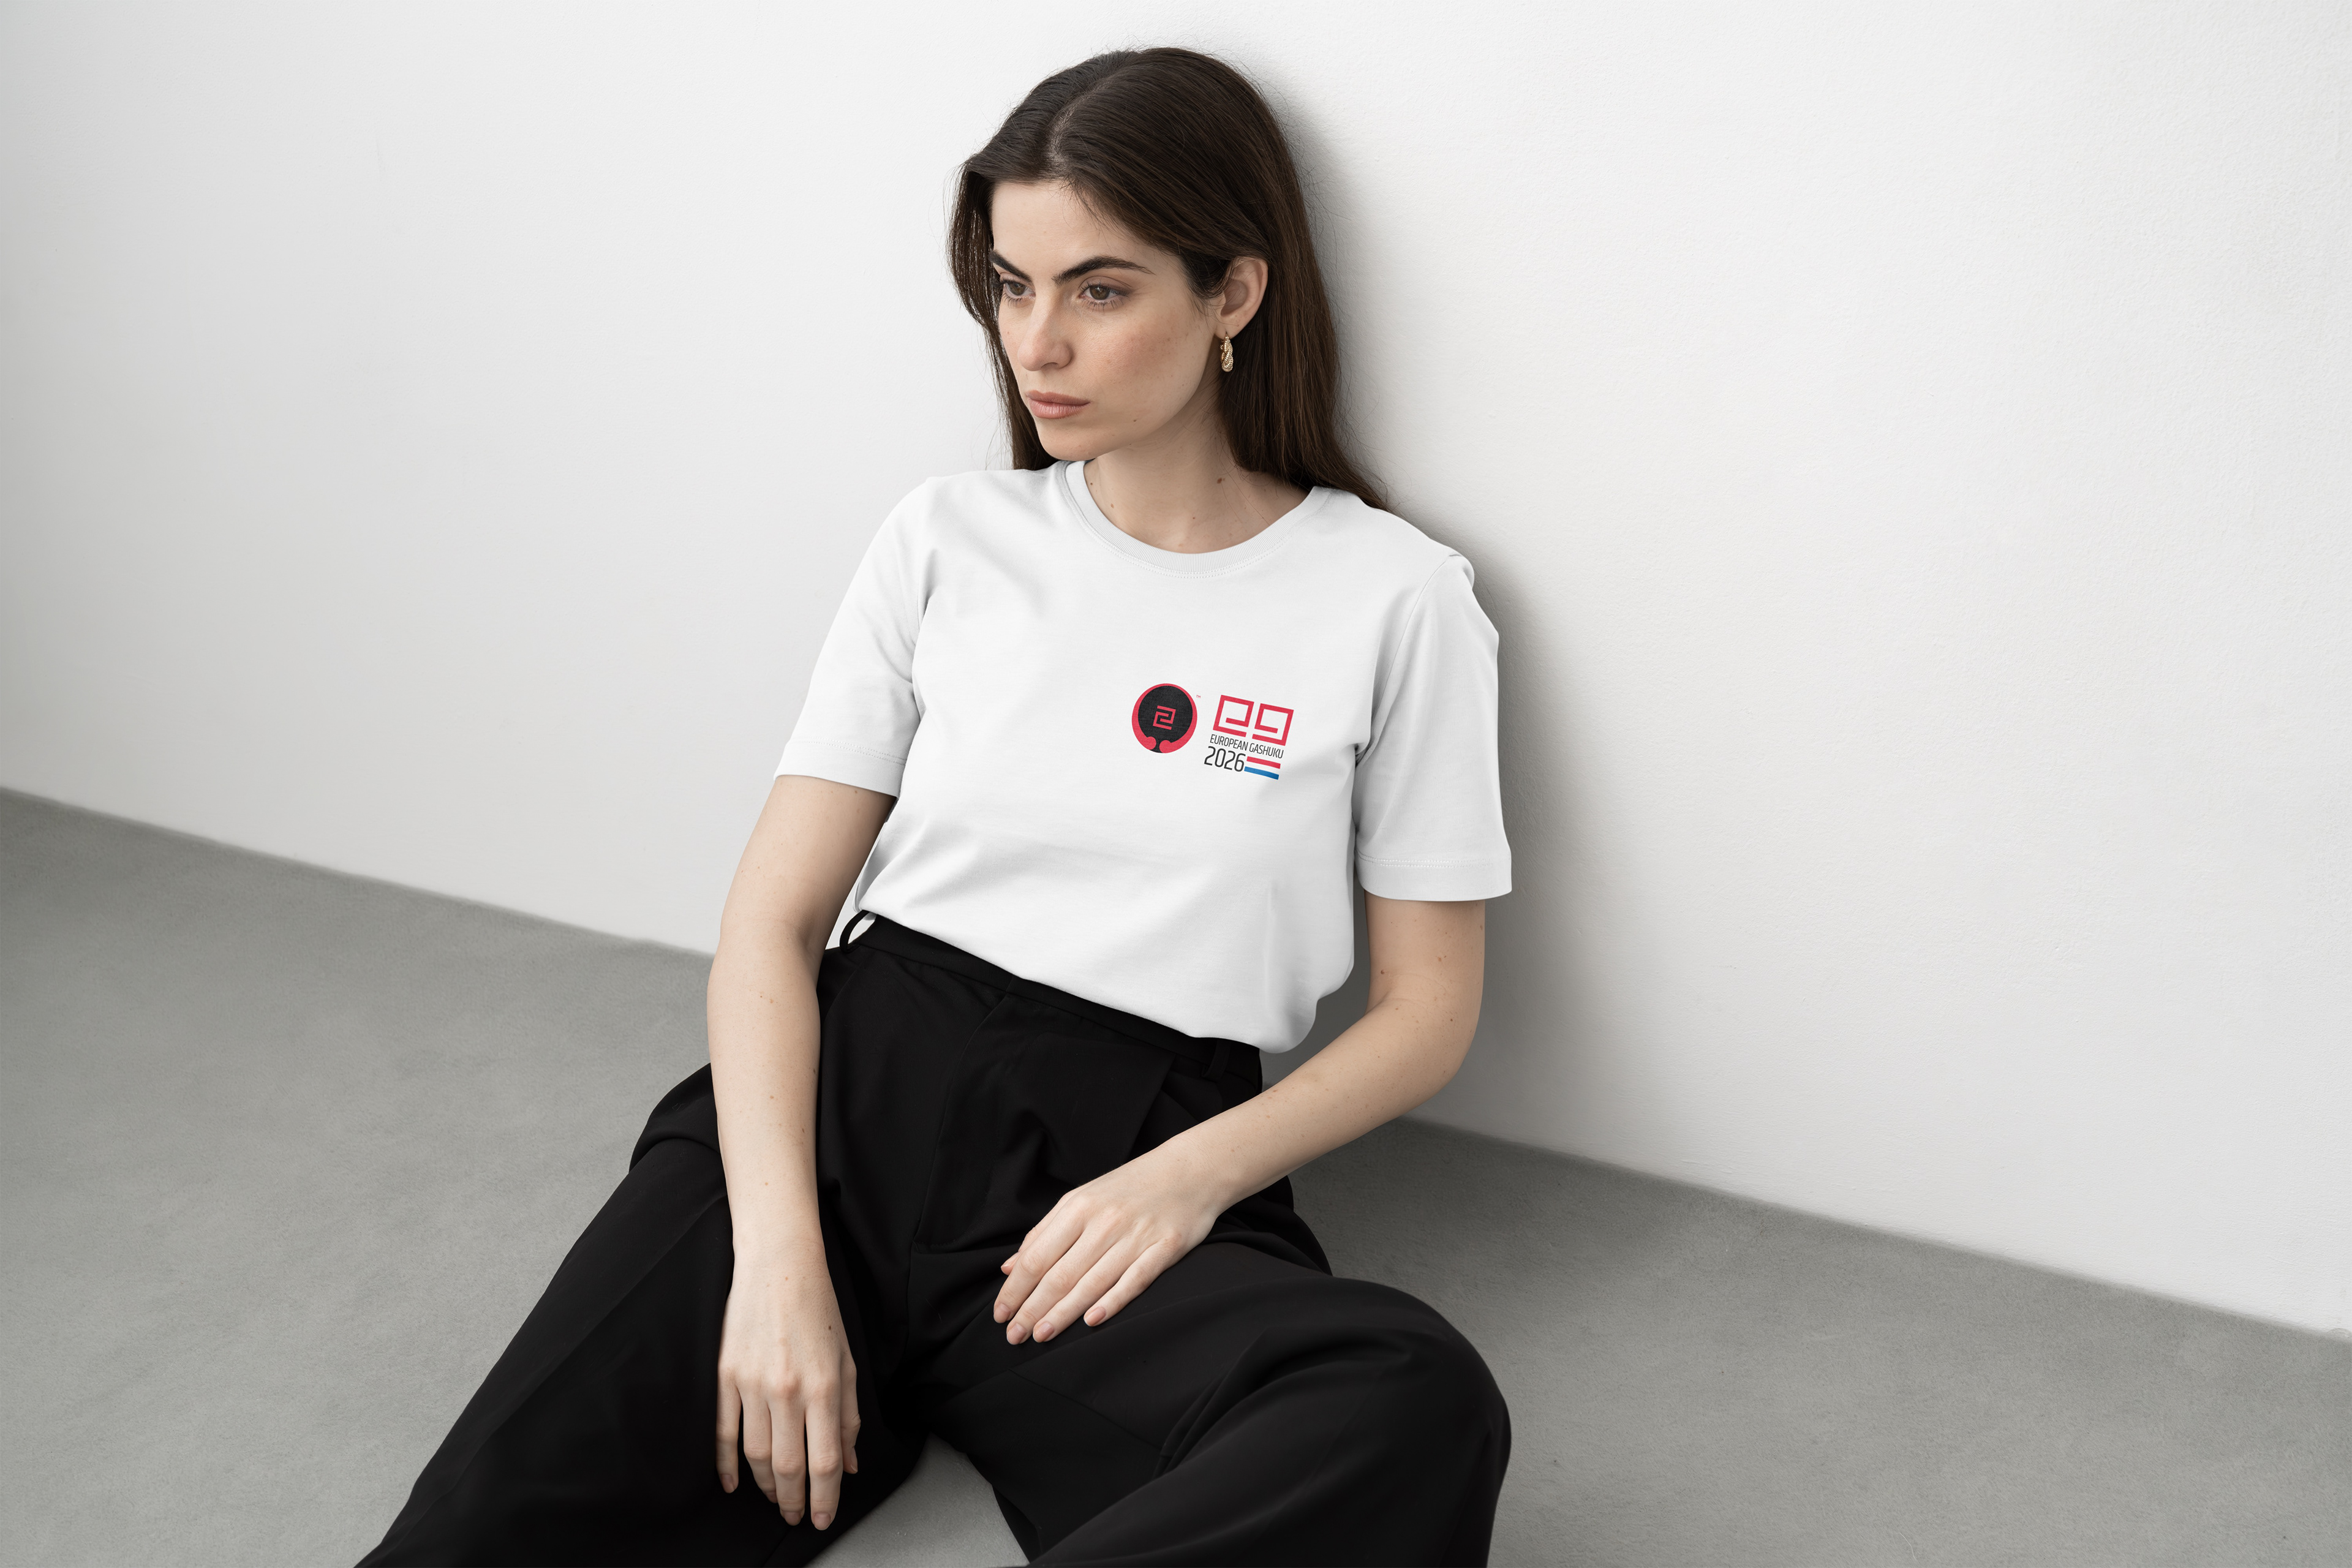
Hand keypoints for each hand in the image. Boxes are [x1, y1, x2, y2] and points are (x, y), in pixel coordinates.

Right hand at [715, 1248, 859, 1529]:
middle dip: (794, 1500)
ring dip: (765, 1486)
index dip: (824, 1498)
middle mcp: (787, 1390)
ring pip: (754, 1456)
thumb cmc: (819, 1311)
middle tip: (797, 1516)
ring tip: (776, 1498)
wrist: (778, 1268)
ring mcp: (751, 1384)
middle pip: (787, 1466)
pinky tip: (732, 1483)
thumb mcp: (847, 1361)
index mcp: (823, 1386)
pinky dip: (726, 1464)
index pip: (824, 1460)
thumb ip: (849, 1416)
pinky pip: (723, 1432)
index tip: (822, 1518)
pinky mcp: (726, 1376)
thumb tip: (848, 1464)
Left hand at [994, 1145, 1224, 1344]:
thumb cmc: (1131, 1187)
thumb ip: (1046, 1232)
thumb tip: (1010, 1268)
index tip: (1001, 1315)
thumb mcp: (1082, 1198)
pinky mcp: (1166, 1247)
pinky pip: (1135, 1279)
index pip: (1037, 1256)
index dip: (1016, 1289)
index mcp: (1078, 1207)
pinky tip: (1091, 1321)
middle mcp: (1104, 1221)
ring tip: (1041, 1335)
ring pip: (1092, 1282)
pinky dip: (1112, 1301)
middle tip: (1014, 1336)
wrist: (1192, 1168)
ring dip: (1062, 1313)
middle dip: (1032, 1308)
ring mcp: (1136, 1235)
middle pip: (1060, 1273)